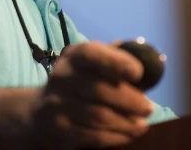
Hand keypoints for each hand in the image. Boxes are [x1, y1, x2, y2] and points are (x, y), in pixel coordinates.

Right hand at [32, 42, 152, 148]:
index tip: (138, 73)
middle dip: (130, 101)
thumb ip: (117, 58)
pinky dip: (115, 137)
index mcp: (74, 56)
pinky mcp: (58, 130)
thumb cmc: (80, 83)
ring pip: (98, 116)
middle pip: (99, 90)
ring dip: (126, 123)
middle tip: (148, 108)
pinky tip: (127, 135)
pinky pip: (92, 136)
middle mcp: (62, 77)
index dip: (115, 62)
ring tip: (142, 125)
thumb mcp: (92, 64)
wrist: (40, 111)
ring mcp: (57, 105)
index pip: (92, 53)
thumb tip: (150, 59)